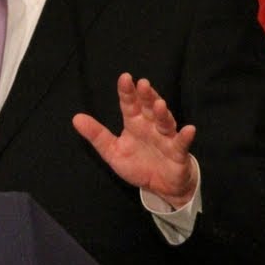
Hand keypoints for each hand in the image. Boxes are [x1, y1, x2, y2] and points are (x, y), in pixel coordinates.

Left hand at [72, 73, 197, 206]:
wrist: (160, 187)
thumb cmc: (138, 164)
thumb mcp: (113, 151)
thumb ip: (97, 135)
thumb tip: (76, 118)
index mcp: (135, 123)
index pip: (130, 104)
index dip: (127, 92)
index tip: (124, 77)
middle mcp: (151, 127)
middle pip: (149, 108)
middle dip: (147, 96)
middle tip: (143, 83)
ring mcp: (166, 138)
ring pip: (165, 122)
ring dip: (162, 113)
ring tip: (159, 104)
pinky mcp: (178, 153)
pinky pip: (181, 144)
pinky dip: (185, 136)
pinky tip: (189, 129)